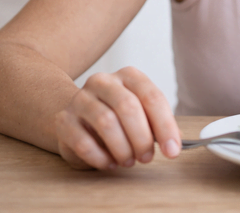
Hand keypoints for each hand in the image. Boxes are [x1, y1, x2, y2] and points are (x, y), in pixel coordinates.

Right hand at [55, 67, 180, 169]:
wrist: (77, 117)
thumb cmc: (117, 118)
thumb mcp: (141, 116)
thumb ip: (159, 125)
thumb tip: (176, 143)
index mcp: (128, 76)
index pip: (151, 96)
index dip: (165, 126)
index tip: (172, 150)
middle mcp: (103, 81)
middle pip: (128, 107)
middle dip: (142, 138)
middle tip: (147, 158)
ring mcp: (80, 99)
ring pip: (106, 122)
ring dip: (122, 148)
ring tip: (129, 161)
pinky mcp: (63, 120)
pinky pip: (83, 141)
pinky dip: (100, 157)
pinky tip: (109, 163)